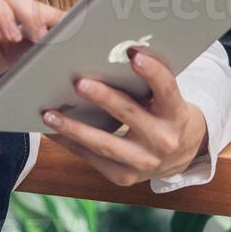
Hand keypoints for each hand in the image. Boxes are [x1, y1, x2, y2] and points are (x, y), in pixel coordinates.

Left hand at [41, 49, 208, 187]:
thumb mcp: (166, 98)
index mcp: (176, 114)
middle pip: (130, 115)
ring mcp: (143, 162)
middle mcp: (163, 140)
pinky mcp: (124, 176)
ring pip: (104, 144)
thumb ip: (147, 82)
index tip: (134, 54)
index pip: (166, 89)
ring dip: (74, 128)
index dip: (152, 72)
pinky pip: (93, 158)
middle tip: (79, 83)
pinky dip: (71, 143)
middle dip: (103, 99)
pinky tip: (53, 131)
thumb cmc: (165, 115)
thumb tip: (111, 55)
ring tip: (50, 114)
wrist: (180, 155)